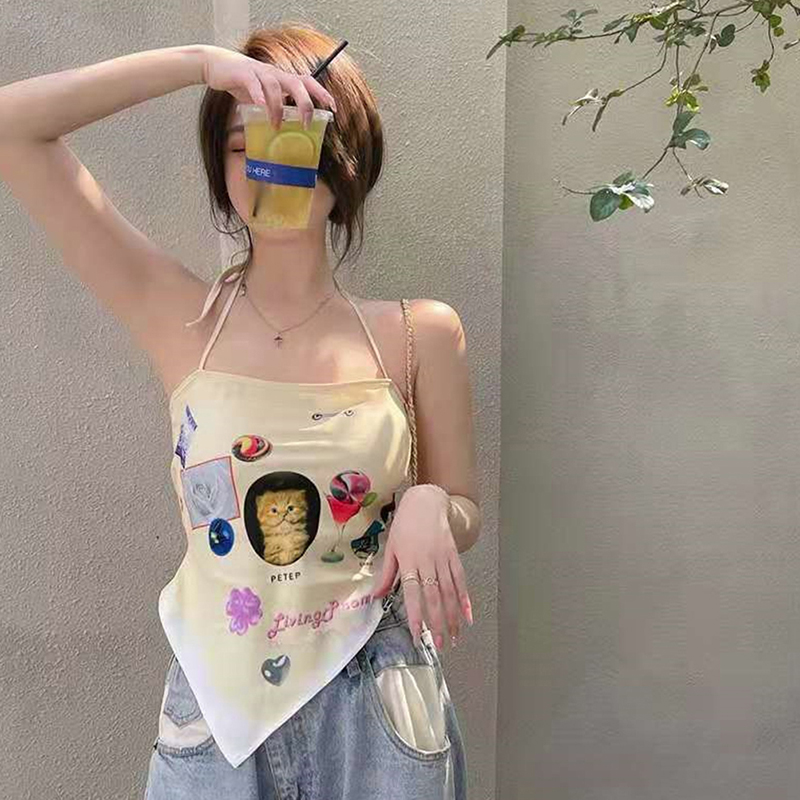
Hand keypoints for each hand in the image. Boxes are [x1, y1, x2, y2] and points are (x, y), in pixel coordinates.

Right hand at [200, 45, 336, 128]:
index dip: (322, 93)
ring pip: (275, 86)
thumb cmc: (244, 83)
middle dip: (305, 103)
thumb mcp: (264, 97)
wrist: (216, 65)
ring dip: (278, 108)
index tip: (334, 108)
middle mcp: (275, 74)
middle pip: (297, 83)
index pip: (308, 82)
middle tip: (307, 122)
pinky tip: (260, 107)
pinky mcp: (243, 73)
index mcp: (283, 79)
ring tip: (276, 125)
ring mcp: (259, 72)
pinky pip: (253, 83)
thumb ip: (276, 109)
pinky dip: (258, 95)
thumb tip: (286, 130)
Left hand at [373, 485, 473, 651]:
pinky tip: (468, 616)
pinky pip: (461, 580)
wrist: (426, 501)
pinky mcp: (454, 555)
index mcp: (409, 561)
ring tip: (454, 637)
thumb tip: (376, 597)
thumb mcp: (391, 547)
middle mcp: (428, 561)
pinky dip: (465, 599)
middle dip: (438, 623)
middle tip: (441, 645)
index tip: (417, 636)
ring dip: (453, 617)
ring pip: (450, 592)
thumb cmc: (405, 525)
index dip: (416, 616)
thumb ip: (387, 574)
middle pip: (434, 597)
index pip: (413, 594)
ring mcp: (443, 558)